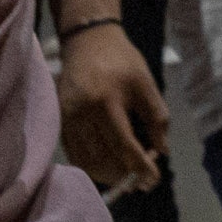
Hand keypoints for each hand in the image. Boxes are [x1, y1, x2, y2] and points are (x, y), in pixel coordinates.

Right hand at [57, 20, 167, 188]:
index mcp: (107, 101)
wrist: (88, 41)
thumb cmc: (122, 61)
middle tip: (140, 181)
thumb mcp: (146, 83)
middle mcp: (83, 113)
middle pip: (102, 159)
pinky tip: (106, 167)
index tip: (154, 179)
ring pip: (86, 162)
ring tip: (125, 177)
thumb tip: (162, 151)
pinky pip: (74, 155)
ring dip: (107, 176)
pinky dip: (91, 167)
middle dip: (124, 176)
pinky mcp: (60, 122)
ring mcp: (68, 119)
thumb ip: (157, 117)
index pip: (125, 146)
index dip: (140, 168)